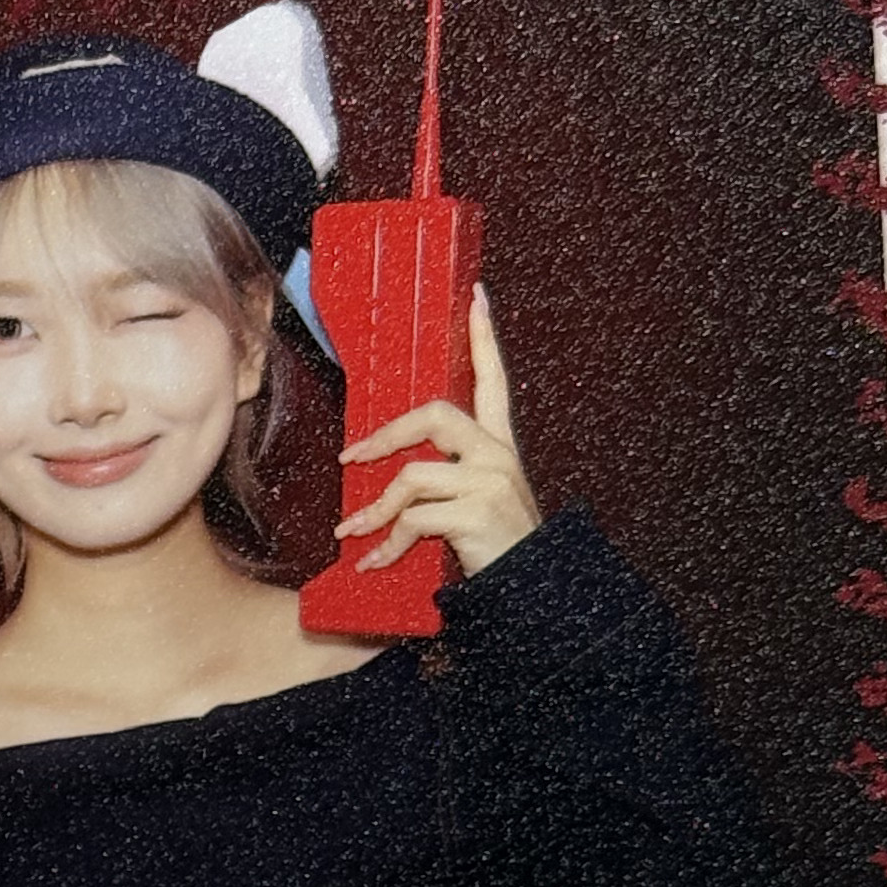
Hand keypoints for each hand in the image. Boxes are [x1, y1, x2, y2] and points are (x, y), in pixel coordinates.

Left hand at [342, 285, 539, 577]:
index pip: (493, 380)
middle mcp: (498, 455)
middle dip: (385, 435)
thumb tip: (394, 474)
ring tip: (354, 531)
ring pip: (413, 474)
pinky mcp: (475, 512)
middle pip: (434, 415)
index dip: (483, 338)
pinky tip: (374, 562)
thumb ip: (449, 477)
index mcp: (499, 446)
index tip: (477, 296)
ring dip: (376, 509)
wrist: (534, 590)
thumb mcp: (479, 501)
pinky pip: (414, 519)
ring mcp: (489, 481)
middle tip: (352, 457)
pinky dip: (387, 543)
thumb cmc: (498, 547)